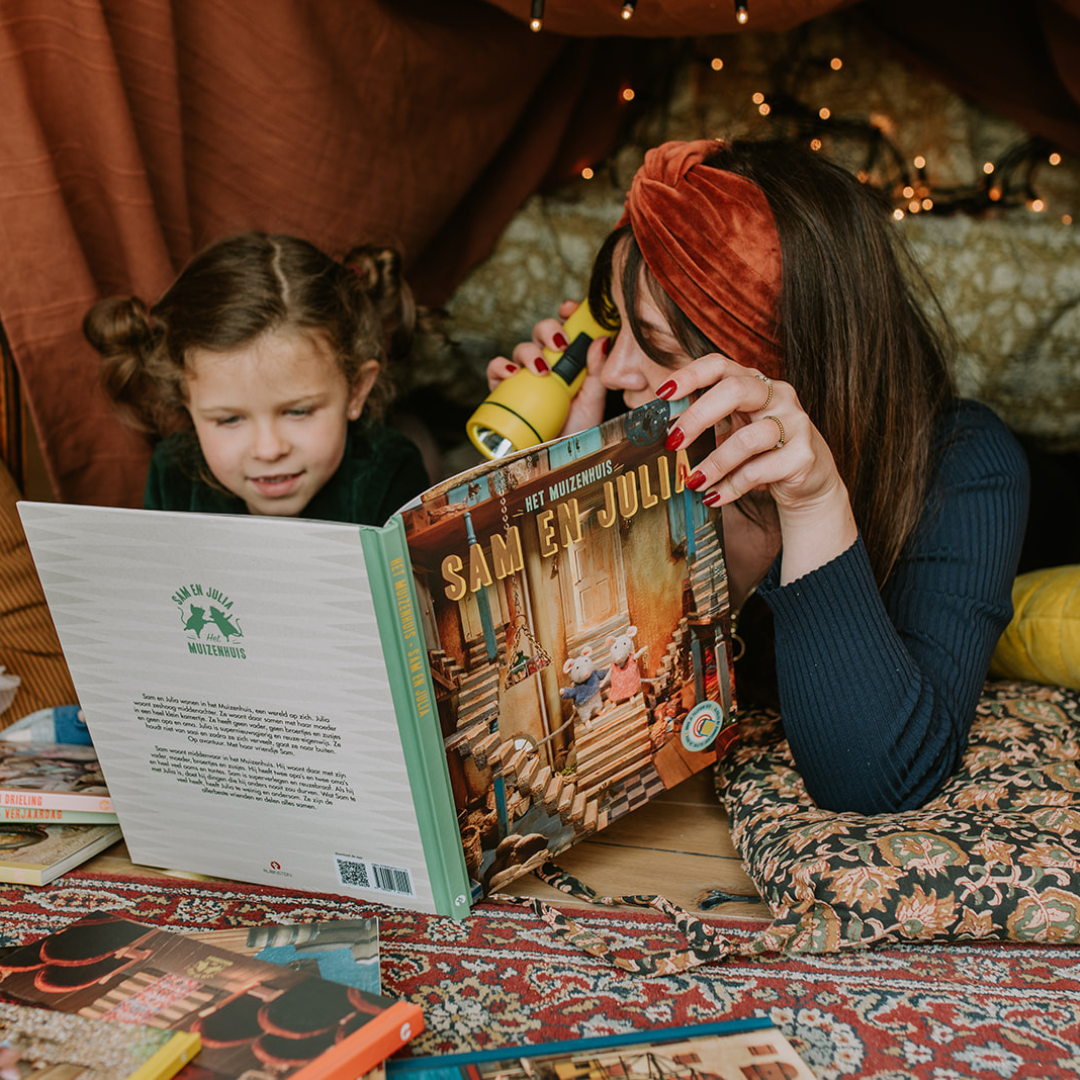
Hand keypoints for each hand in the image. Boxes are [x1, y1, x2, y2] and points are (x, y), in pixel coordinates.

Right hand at [485, 300, 611, 437]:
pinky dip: (500, 367)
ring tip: (542, 369)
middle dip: (548, 329)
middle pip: (541, 332)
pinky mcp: (505, 390)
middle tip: (560, 344)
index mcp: (569, 359)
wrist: (556, 456)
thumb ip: (597, 370)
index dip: (566, 312)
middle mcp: (546, 363)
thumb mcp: (593, 399)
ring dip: (529, 351)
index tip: (569, 309)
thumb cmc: (577, 427)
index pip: (565, 327)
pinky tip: (512, 374)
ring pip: (521, 348)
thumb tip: (600, 340)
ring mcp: (524, 376)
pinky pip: (496, 371)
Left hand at [659, 355, 857, 583]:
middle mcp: (778, 396)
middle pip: (735, 390)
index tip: (662, 394)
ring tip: (693, 481)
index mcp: (756, 383)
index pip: (720, 365)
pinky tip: (715, 497)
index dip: (689, 375)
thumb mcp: (734, 431)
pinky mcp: (803, 456)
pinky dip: (731, 487)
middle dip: (697, 417)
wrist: (810, 483)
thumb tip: (662, 435)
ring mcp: (795, 423)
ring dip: (713, 464)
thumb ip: (707, 427)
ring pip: (747, 438)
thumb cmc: (763, 453)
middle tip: (673, 442)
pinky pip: (758, 472)